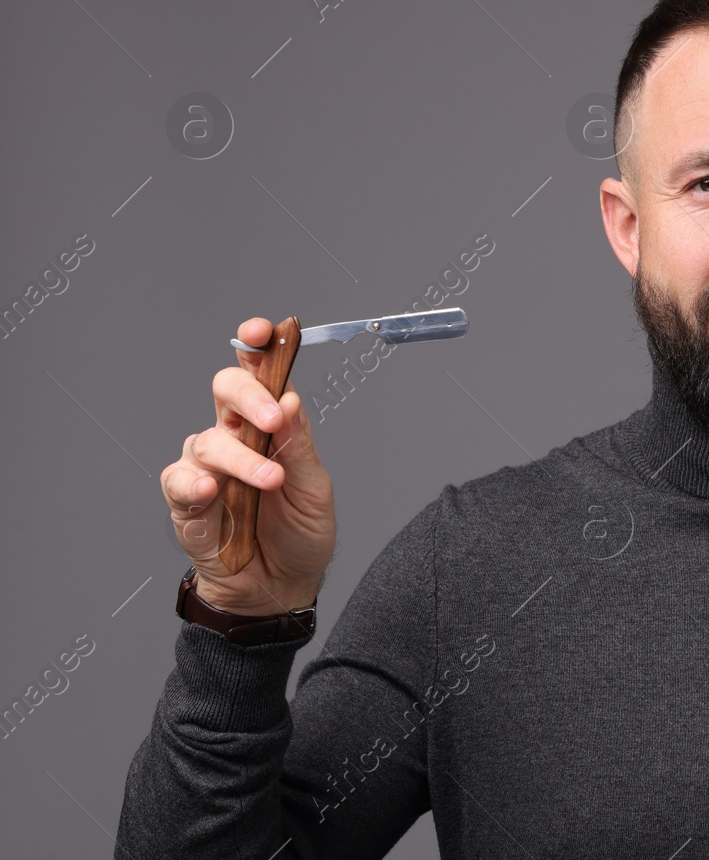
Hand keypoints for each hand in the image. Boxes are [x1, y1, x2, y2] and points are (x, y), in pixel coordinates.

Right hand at [159, 317, 335, 614]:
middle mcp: (234, 438)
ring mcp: (207, 469)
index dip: (255, 348)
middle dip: (247, 393)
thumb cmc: (299, 534)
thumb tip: (289, 398)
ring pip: (208, 440)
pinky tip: (214, 490)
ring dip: (241, 458)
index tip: (261, 332)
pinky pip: (179, 482)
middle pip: (225, 390)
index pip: (258, 375)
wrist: (281, 589)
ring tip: (269, 481)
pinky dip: (195, 483)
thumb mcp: (315, 488)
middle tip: (272, 417)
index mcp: (268, 426)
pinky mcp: (186, 504)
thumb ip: (299, 443)